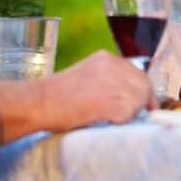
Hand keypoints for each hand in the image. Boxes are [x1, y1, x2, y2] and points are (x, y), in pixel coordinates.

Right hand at [0, 50, 153, 140]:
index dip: (140, 91)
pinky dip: (122, 122)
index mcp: (106, 58)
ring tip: (111, 119)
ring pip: (139, 101)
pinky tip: (106, 122)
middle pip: (143, 85)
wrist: (38, 102)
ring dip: (131, 113)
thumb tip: (126, 97)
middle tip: (133, 117)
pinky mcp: (112, 102)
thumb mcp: (86, 77)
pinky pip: (130, 115)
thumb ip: (106, 80)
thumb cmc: (55, 96)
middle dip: (141, 102)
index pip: (136, 74)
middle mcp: (114, 65)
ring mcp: (114, 83)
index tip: (143, 105)